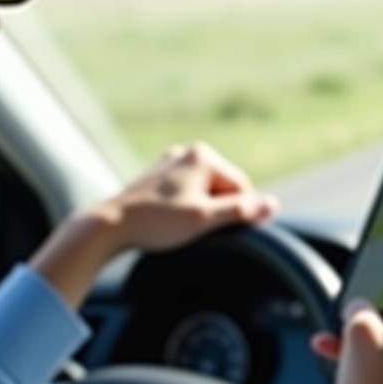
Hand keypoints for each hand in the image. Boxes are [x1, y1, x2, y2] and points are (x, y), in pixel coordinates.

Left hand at [91, 141, 278, 253]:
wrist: (110, 225)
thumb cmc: (157, 222)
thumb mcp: (205, 220)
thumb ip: (241, 211)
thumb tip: (272, 204)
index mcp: (203, 155)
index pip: (242, 188)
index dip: (237, 213)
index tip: (218, 231)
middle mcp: (187, 152)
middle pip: (222, 188)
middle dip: (216, 210)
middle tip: (193, 230)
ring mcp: (169, 162)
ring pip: (203, 192)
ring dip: (199, 211)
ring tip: (177, 226)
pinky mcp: (156, 176)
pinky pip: (184, 193)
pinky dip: (183, 209)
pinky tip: (167, 222)